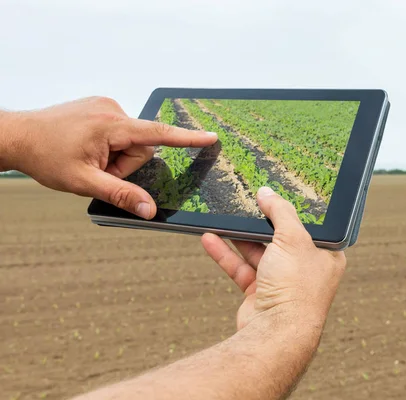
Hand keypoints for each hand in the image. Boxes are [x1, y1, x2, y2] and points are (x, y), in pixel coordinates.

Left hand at [6, 96, 216, 218]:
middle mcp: (111, 109)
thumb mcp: (84, 182)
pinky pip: (119, 131)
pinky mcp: (100, 107)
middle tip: (99, 170)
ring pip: (130, 140)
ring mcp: (105, 106)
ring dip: (117, 156)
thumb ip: (121, 195)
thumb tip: (150, 209)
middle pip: (141, 145)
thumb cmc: (45, 156)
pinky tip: (89, 148)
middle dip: (126, 164)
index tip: (210, 137)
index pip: (157, 133)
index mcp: (110, 125)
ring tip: (90, 159)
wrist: (17, 136)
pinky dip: (110, 145)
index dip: (187, 139)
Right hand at [202, 186, 346, 331]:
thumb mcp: (292, 238)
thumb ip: (280, 212)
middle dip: (262, 222)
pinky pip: (241, 268)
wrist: (276, 334)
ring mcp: (282, 282)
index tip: (276, 195)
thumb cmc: (296, 288)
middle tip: (247, 202)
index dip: (294, 211)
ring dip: (239, 236)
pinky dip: (226, 254)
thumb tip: (268, 193)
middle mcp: (305, 270)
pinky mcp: (260, 293)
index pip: (310, 226)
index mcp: (326, 256)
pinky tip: (211, 238)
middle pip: (281, 237)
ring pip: (258, 252)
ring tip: (223, 217)